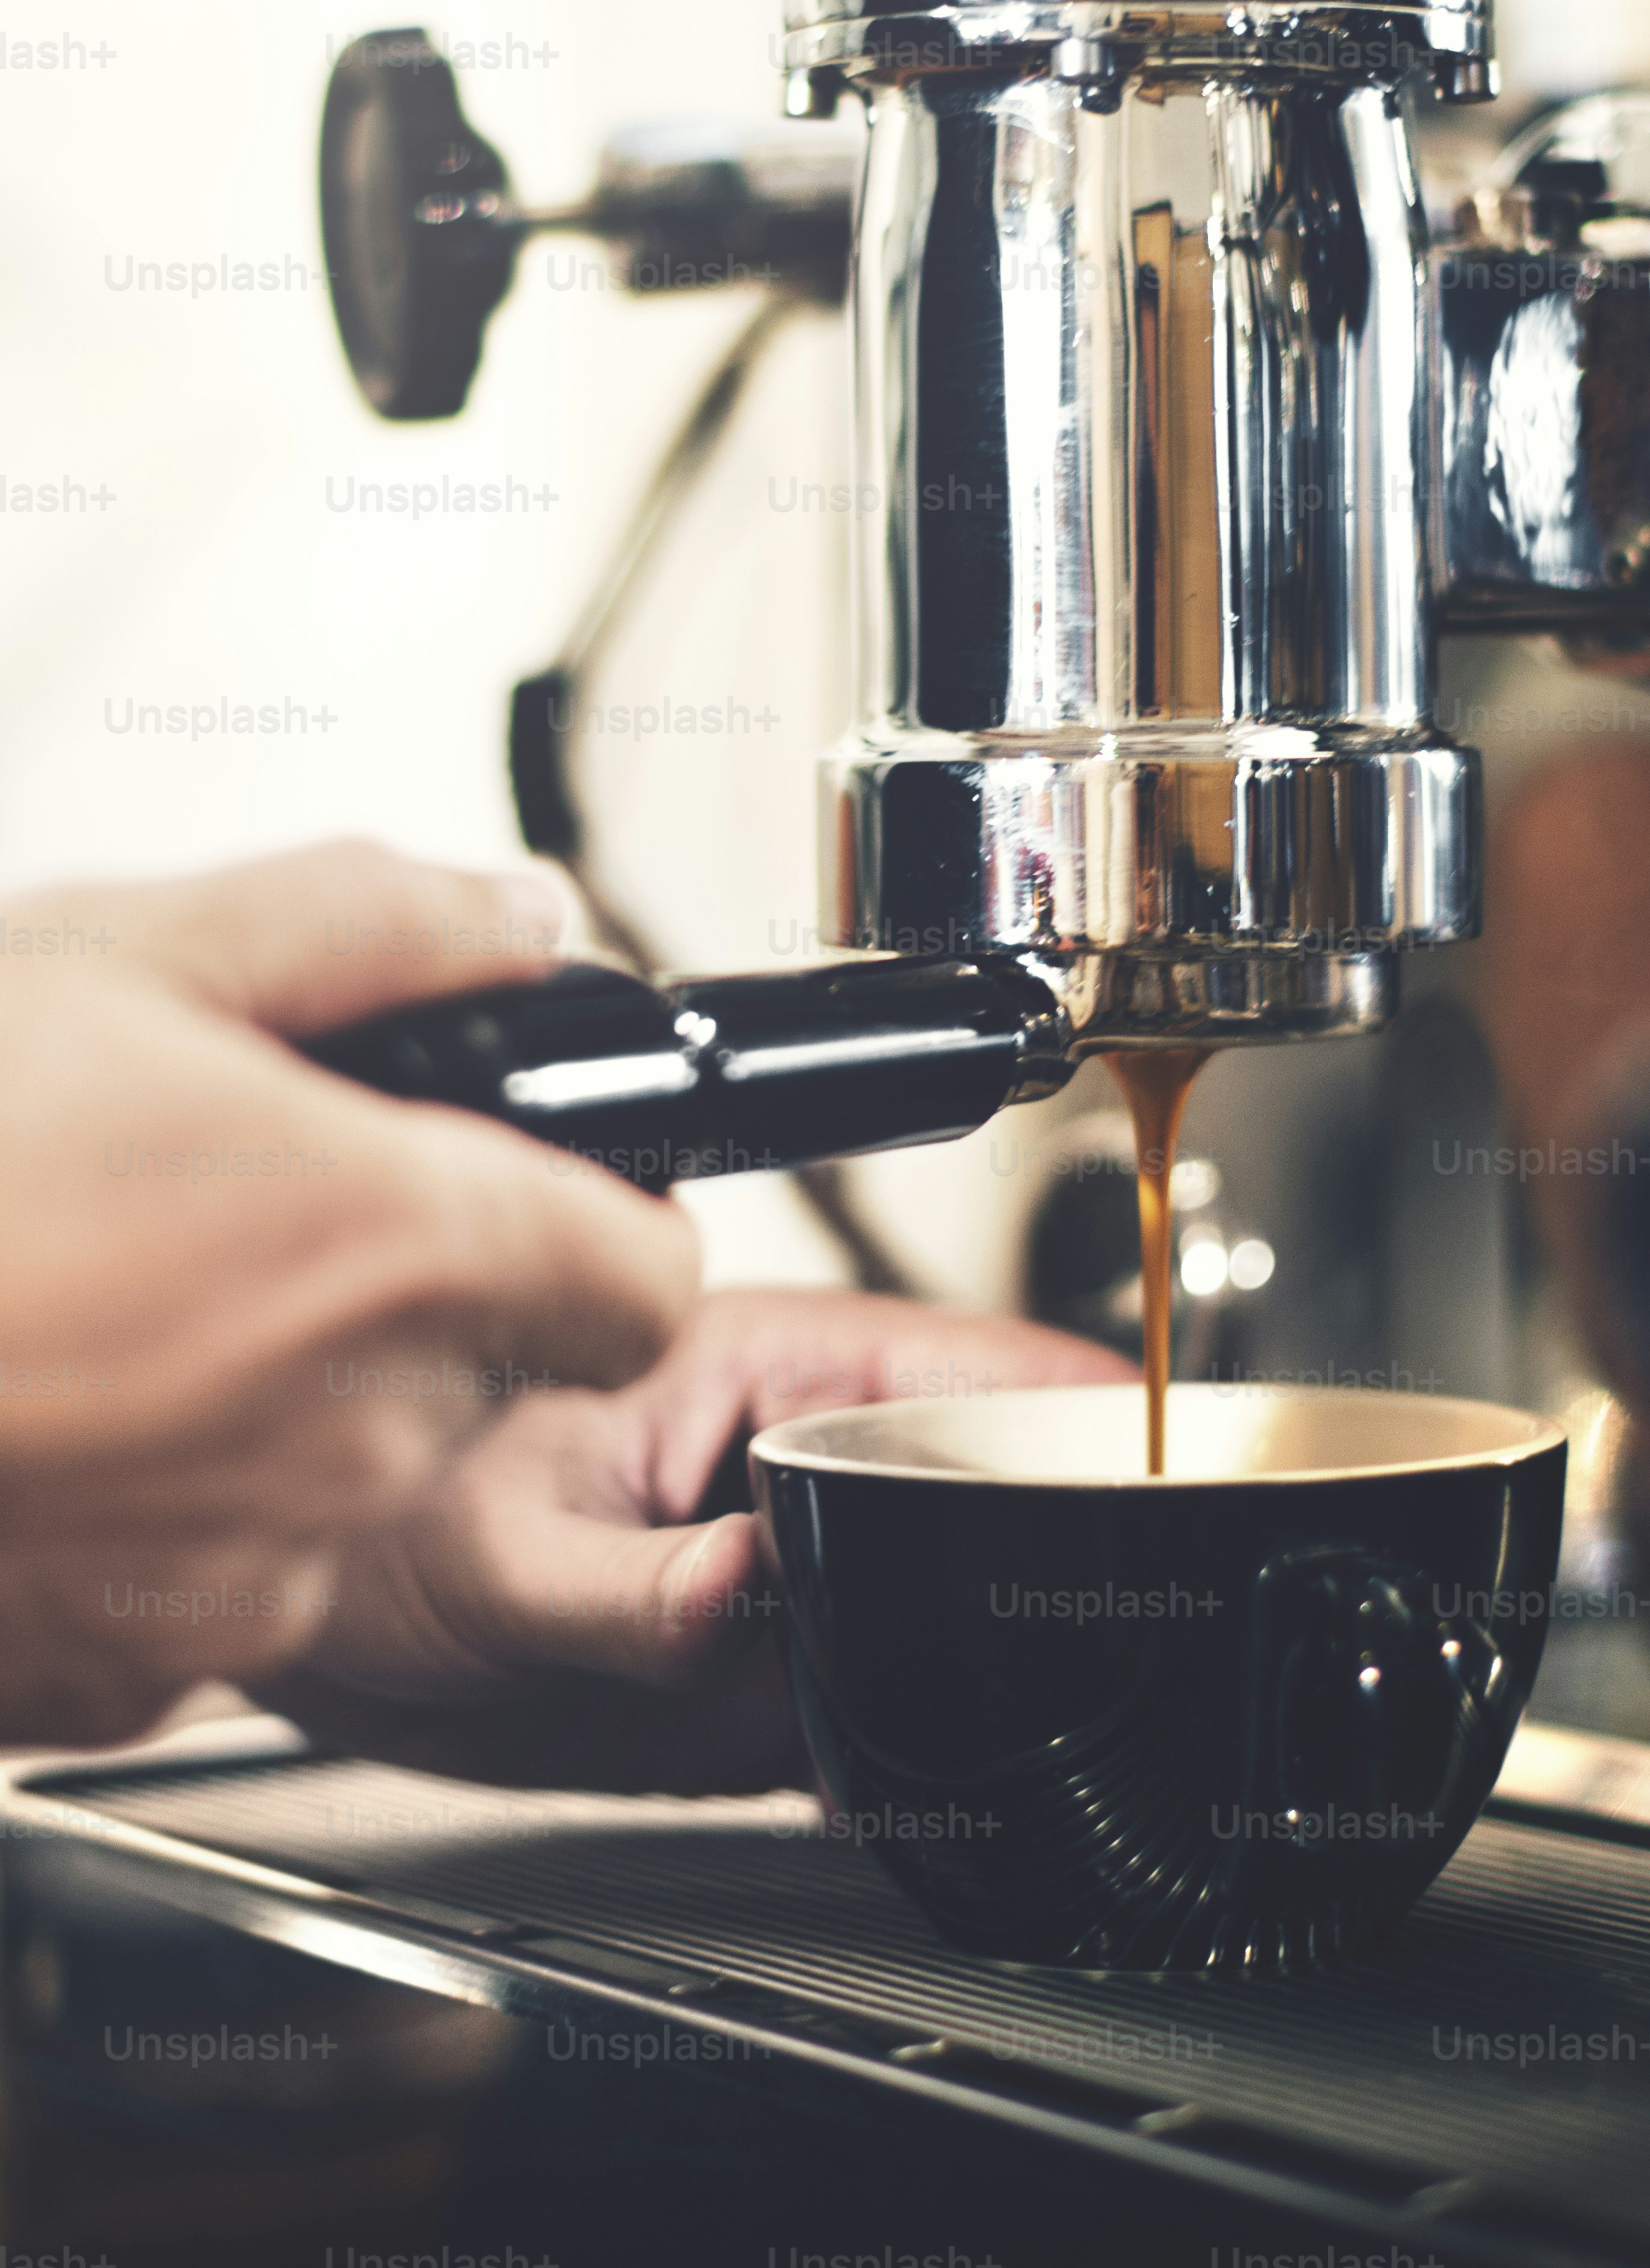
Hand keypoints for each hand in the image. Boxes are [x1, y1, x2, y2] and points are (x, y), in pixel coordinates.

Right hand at [0, 842, 698, 1743]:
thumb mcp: (118, 961)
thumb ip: (367, 925)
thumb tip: (515, 917)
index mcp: (389, 1248)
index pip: (641, 1281)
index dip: (600, 1228)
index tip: (536, 1198)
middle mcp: (347, 1434)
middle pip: (486, 1370)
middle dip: (403, 1298)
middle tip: (234, 1227)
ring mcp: (237, 1583)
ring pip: (343, 1484)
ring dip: (270, 1410)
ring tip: (100, 1317)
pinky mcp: (123, 1680)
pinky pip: (212, 1590)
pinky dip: (158, 1518)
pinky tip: (43, 1425)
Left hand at [252, 1287, 1130, 1791]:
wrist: (324, 1627)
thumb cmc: (387, 1521)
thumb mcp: (490, 1553)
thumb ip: (623, 1587)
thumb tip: (744, 1587)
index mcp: (779, 1369)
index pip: (990, 1368)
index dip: (1097, 1417)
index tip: (1162, 1479)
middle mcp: (814, 1459)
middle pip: (1006, 1488)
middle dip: (1062, 1556)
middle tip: (1104, 1640)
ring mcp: (808, 1564)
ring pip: (963, 1598)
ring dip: (997, 1661)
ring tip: (1021, 1720)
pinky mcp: (782, 1665)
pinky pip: (893, 1698)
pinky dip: (921, 1746)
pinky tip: (921, 1785)